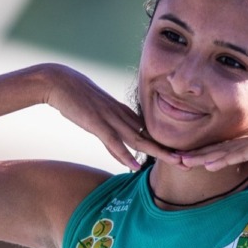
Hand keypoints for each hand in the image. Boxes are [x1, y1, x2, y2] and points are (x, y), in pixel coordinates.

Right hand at [42, 65, 179, 168]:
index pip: (147, 131)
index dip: (164, 144)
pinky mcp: (96, 122)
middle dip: (169, 150)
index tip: (179, 155)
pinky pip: (113, 141)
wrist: (58, 81)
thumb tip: (120, 150)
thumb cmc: (75, 98)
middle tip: (188, 162)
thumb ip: (109, 132)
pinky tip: (134, 165)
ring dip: (158, 152)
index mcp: (122, 113)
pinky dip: (124, 154)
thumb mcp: (97, 116)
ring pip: (138, 139)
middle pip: (149, 136)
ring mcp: (109, 118)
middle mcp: (121, 115)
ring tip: (175, 163)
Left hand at [176, 93, 247, 200]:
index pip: (236, 152)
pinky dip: (221, 158)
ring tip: (181, 162)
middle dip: (201, 156)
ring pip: (224, 151)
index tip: (202, 162)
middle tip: (179, 161)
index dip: (218, 156)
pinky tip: (205, 162)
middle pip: (223, 150)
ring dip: (203, 158)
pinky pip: (238, 152)